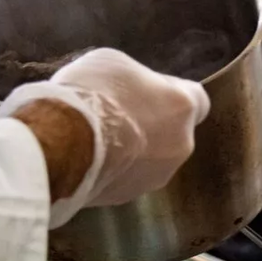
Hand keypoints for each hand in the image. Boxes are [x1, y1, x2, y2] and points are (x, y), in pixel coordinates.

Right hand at [0, 48, 209, 223]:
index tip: (152, 91)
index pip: (198, 101)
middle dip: (151, 124)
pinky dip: (114, 169)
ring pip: (150, 159)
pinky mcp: (128, 197)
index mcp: (182, 107)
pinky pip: (126, 178)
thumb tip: (135, 88)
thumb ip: (136, 78)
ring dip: (132, 149)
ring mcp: (155, 176)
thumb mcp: (114, 63)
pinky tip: (88, 157)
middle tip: (117, 113)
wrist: (64, 145)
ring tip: (97, 137)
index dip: (173, 95)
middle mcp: (179, 146)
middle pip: (172, 132)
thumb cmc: (91, 95)